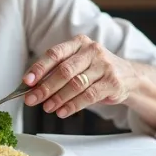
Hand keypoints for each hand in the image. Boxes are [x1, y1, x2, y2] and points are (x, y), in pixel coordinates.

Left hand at [22, 34, 139, 117]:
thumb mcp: (78, 64)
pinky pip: (89, 96)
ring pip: (76, 84)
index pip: (55, 54)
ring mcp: (104, 66)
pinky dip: (73, 105)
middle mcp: (92, 51)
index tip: (27, 81)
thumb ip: (57, 71)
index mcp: (79, 43)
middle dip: (45, 87)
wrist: (128, 76)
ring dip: (58, 98)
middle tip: (32, 99)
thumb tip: (32, 86)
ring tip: (47, 107)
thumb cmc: (95, 70)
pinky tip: (62, 111)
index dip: (39, 68)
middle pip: (64, 70)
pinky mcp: (113, 82)